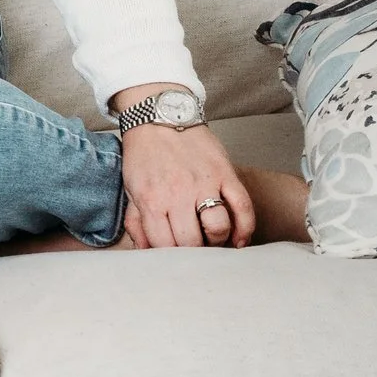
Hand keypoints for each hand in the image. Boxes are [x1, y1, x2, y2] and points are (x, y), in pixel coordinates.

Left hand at [119, 123, 252, 247]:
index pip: (165, 246)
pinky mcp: (225, 173)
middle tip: (195, 250)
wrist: (159, 117)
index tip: (175, 259)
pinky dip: (245, 228)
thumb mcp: (131, 189)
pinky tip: (240, 239)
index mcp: (152, 200)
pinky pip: (243, 207)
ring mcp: (204, 184)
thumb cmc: (144, 155)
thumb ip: (137, 222)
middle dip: (194, 252)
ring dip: (218, 240)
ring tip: (213, 240)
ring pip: (218, 228)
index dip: (171, 258)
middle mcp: (178, 195)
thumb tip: (145, 251)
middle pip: (192, 241)